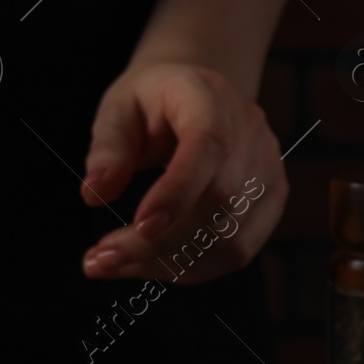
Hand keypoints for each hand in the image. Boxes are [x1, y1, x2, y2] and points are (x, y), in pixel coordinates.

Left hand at [78, 62, 287, 285]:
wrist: (197, 94)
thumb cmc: (151, 101)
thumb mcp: (118, 109)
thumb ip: (108, 148)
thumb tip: (94, 193)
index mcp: (210, 97)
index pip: (208, 145)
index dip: (178, 191)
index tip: (139, 226)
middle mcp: (251, 133)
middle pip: (219, 201)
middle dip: (156, 243)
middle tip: (98, 260)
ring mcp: (268, 169)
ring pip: (229, 237)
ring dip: (167, 263)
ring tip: (112, 265)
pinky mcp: (269, 202)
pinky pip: (237, 251)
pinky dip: (189, 268)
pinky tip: (147, 266)